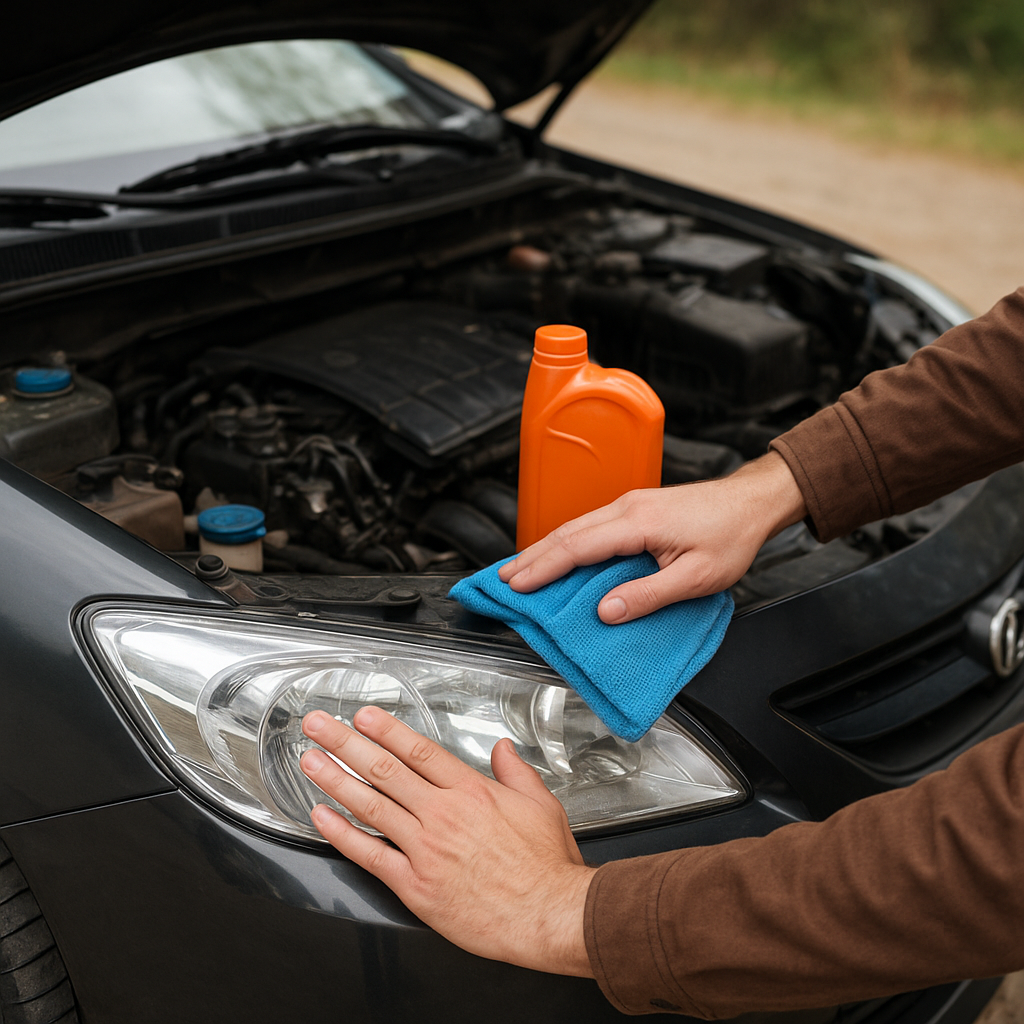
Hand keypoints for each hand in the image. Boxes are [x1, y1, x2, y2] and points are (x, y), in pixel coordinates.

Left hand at [300, 708, 595, 975]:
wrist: (548, 915)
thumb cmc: (545, 866)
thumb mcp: (541, 804)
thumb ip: (516, 771)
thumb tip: (502, 749)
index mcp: (472, 792)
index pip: (418, 751)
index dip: (386, 730)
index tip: (363, 716)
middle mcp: (443, 815)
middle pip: (385, 769)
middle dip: (346, 743)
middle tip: (319, 725)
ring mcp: (425, 850)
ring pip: (371, 806)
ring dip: (335, 779)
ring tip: (310, 760)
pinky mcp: (416, 886)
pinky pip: (370, 855)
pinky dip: (343, 834)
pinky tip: (322, 817)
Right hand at [499, 451, 806, 623]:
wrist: (751, 503)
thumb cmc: (730, 537)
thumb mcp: (696, 576)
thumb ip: (648, 595)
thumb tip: (604, 612)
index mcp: (638, 522)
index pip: (577, 547)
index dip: (543, 568)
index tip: (516, 586)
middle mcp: (626, 508)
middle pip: (566, 533)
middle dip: (531, 557)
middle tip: (501, 580)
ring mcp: (629, 505)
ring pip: (575, 527)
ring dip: (544, 549)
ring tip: (518, 570)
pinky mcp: (634, 509)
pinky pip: (589, 526)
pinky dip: (565, 543)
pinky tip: (557, 556)